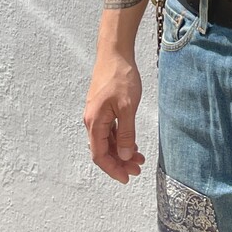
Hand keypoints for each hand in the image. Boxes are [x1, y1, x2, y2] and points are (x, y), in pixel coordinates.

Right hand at [84, 52, 144, 183]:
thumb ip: (125, 133)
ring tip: (139, 158)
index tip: (126, 178)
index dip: (112, 169)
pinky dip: (120, 139)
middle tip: (138, 169)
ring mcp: (97, 114)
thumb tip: (123, 156)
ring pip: (107, 141)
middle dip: (119, 163)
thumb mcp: (128, 107)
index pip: (100, 155)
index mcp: (94, 122)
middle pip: (103, 150)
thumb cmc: (120, 77)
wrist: (115, 53)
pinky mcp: (103, 108)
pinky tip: (132, 143)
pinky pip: (110, 130)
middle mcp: (92, 121)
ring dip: (121, 151)